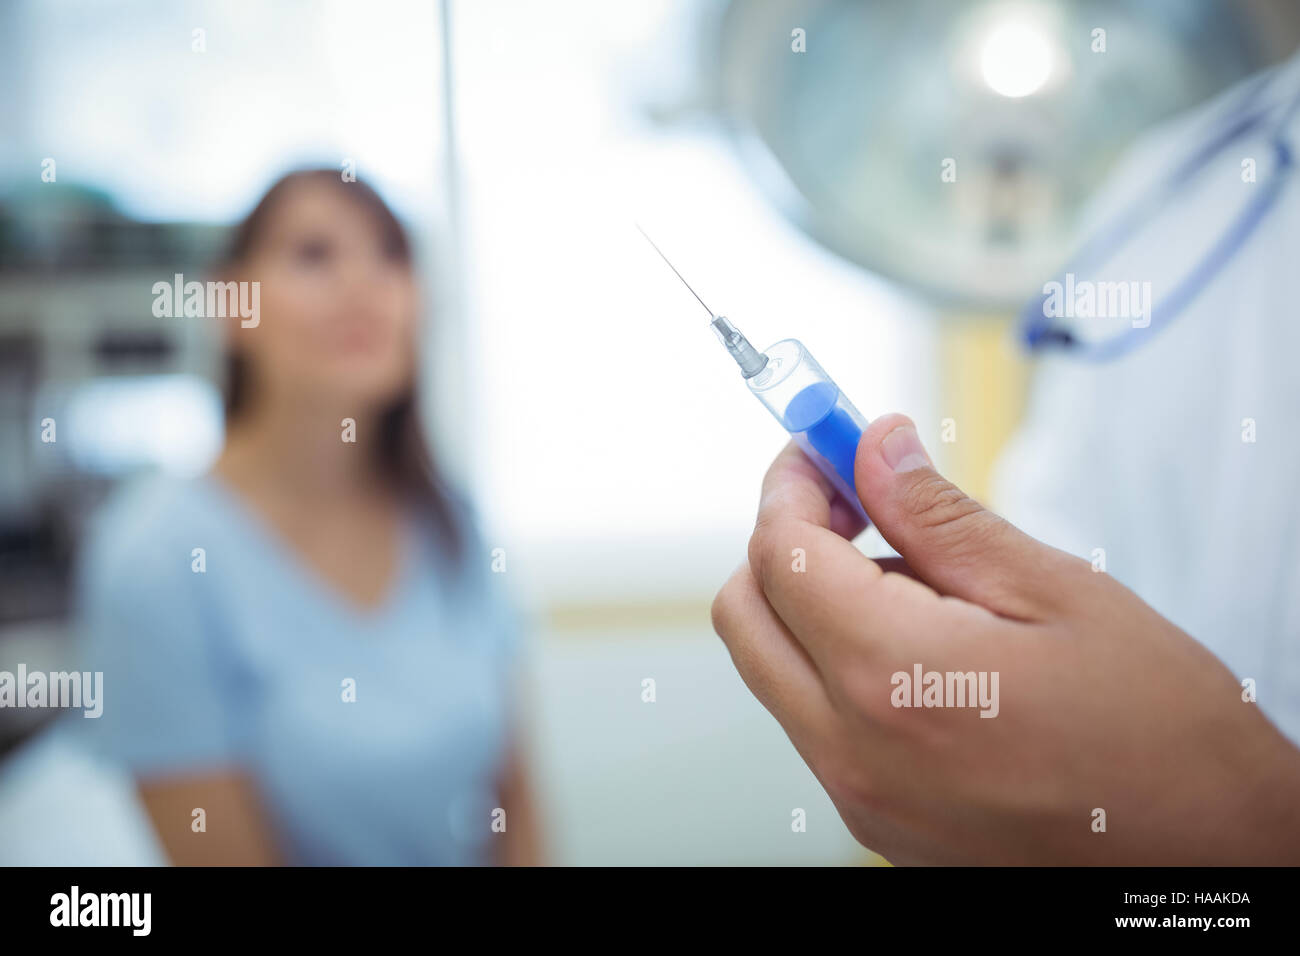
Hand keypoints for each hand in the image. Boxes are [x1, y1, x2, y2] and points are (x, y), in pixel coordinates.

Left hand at [711, 413, 1299, 863]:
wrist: (1209, 858)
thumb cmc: (1162, 734)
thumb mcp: (1057, 593)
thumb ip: (939, 517)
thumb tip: (872, 446)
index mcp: (892, 679)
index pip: (780, 555)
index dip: (791, 486)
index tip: (822, 450)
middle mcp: (852, 750)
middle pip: (746, 616)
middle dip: (782, 542)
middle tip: (851, 502)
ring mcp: (858, 798)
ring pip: (774, 670)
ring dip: (812, 605)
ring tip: (923, 584)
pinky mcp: (876, 823)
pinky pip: (816, 723)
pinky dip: (838, 665)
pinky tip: (926, 649)